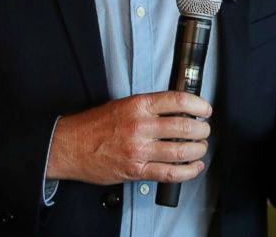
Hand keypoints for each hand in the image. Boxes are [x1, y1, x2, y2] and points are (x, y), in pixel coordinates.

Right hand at [47, 91, 211, 185]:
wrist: (70, 146)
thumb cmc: (94, 126)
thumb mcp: (122, 105)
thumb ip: (149, 107)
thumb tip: (176, 109)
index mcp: (137, 106)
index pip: (177, 101)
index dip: (198, 105)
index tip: (205, 109)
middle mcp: (140, 126)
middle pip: (184, 127)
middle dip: (201, 130)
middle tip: (204, 130)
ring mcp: (139, 150)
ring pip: (180, 151)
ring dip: (198, 150)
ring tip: (201, 148)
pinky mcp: (136, 170)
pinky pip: (169, 173)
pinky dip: (187, 172)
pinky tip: (194, 167)